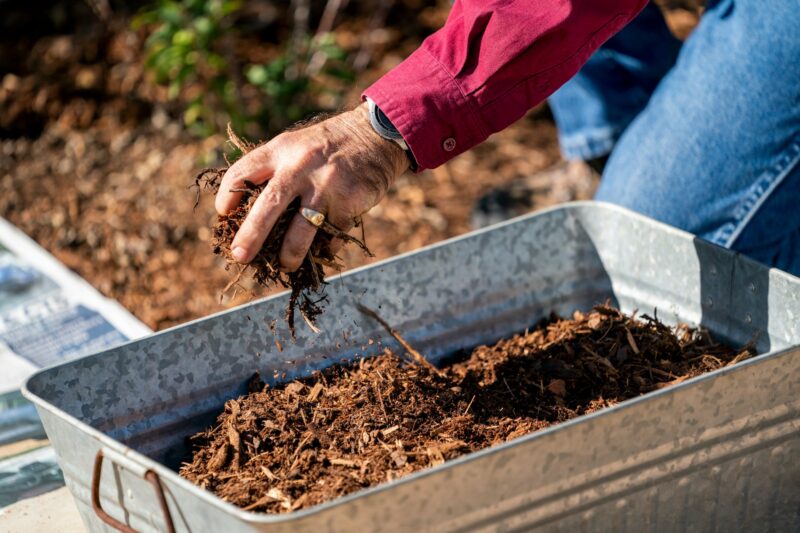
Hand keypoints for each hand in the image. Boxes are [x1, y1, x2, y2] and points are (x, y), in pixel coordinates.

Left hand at [215, 103, 408, 270]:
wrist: (375, 134)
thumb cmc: (327, 145)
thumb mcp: (296, 143)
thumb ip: (273, 168)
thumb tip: (246, 211)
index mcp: (281, 149)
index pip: (243, 173)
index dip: (227, 196)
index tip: (223, 214)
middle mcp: (301, 166)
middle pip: (268, 205)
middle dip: (250, 235)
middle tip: (239, 256)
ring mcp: (326, 185)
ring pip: (301, 229)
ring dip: (290, 253)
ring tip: (285, 265)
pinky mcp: (349, 202)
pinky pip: (331, 234)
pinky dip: (325, 246)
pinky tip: (322, 249)